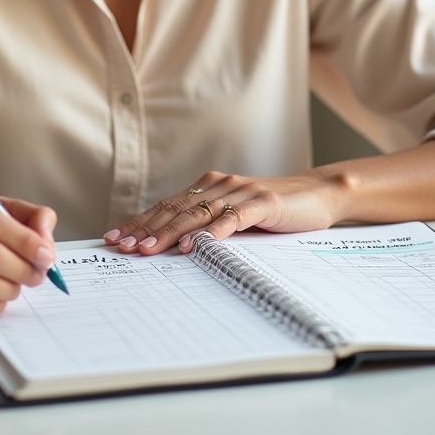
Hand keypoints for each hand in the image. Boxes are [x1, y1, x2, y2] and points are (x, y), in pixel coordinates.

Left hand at [103, 169, 348, 255]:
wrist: (318, 193)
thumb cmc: (275, 210)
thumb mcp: (236, 217)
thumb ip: (209, 225)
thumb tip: (173, 248)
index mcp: (209, 187)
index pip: (166, 206)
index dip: (140, 221)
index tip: (115, 237)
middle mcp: (219, 184)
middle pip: (175, 209)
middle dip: (145, 229)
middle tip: (122, 246)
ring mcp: (240, 191)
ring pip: (197, 213)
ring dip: (170, 233)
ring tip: (148, 249)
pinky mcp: (262, 202)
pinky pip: (232, 218)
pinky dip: (211, 233)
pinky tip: (195, 246)